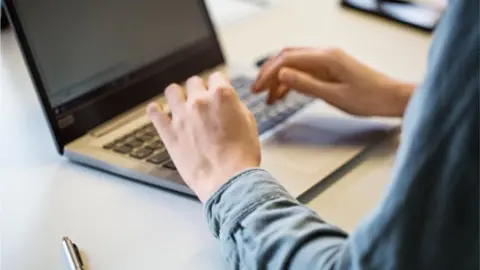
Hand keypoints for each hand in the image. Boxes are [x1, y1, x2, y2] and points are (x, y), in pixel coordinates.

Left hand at [147, 72, 260, 202]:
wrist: (227, 180)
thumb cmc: (240, 157)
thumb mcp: (249, 124)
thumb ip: (235, 107)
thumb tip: (229, 102)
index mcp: (222, 96)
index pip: (217, 77)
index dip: (218, 84)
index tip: (217, 90)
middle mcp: (200, 102)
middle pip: (194, 82)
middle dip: (199, 90)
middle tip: (202, 102)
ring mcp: (182, 116)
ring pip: (172, 91)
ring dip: (177, 96)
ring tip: (180, 104)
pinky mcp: (169, 133)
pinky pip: (154, 113)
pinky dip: (156, 110)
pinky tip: (159, 112)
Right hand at [253, 47, 414, 116]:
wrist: (391, 98)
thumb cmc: (369, 98)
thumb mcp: (335, 95)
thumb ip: (306, 84)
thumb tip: (282, 75)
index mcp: (326, 58)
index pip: (287, 59)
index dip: (269, 73)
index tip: (257, 87)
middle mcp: (325, 55)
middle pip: (288, 57)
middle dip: (269, 73)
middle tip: (256, 90)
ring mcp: (327, 61)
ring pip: (294, 65)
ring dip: (279, 79)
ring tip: (268, 98)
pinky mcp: (330, 69)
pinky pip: (305, 71)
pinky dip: (292, 82)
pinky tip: (284, 94)